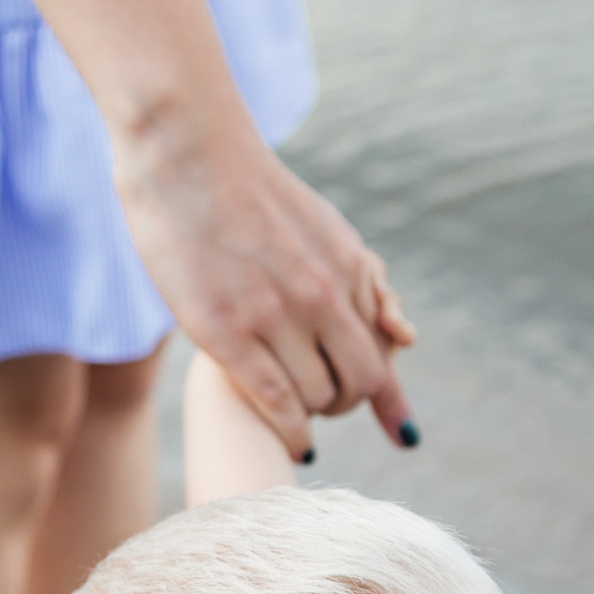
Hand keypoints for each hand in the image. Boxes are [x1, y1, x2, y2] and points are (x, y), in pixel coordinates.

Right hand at [116, 106, 416, 462]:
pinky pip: (276, 403)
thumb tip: (404, 335)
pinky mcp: (226, 333)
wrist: (187, 153)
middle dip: (346, 403)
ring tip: (293, 409)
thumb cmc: (250, 193)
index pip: (385, 349)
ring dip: (312, 414)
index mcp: (348, 268)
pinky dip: (291, 430)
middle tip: (323, 405)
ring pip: (318, 397)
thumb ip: (364, 279)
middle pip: (360, 382)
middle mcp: (321, 295)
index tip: (406, 436)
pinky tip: (293, 440)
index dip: (394, 400)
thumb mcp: (324, 228)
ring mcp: (274, 315)